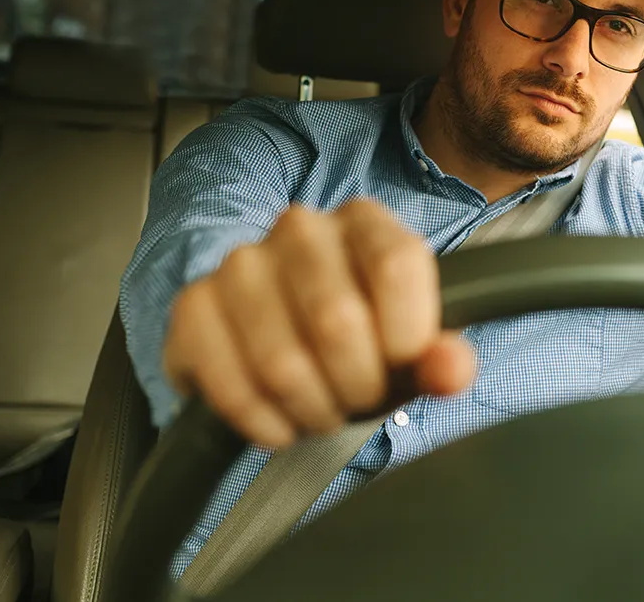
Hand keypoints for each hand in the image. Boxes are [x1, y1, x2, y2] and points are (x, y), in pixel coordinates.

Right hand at [163, 199, 475, 447]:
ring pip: (282, 362)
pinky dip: (263, 422)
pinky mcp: (193, 307)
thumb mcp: (413, 349)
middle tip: (358, 399)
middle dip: (357, 386)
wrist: (290, 349)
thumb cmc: (362, 342)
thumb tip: (451, 369)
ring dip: (311, 409)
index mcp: (365, 222)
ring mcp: (240, 264)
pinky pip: (229, 385)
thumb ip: (442, 357)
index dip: (406, 339)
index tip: (404, 368)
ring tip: (320, 408)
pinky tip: (279, 421)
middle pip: (337, 318)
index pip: (397, 267)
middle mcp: (300, 228)